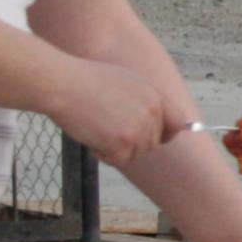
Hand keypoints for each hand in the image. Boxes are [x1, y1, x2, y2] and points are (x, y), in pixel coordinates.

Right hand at [50, 54, 187, 161]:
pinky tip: (91, 137)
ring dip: (116, 149)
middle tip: (108, 130)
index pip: (177, 122)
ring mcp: (139, 129)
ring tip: (97, 128)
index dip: (167, 133)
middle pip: (153, 143)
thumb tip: (154, 122)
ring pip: (136, 154)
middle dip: (133, 142)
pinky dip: (104, 154)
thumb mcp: (126, 82)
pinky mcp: (123, 143)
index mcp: (155, 95)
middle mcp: (152, 112)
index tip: (157, 139)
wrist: (64, 84)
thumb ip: (144, 101)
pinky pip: (119, 160)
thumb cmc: (86, 81)